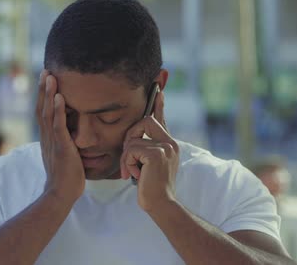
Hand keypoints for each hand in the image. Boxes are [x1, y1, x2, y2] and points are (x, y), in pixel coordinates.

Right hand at [36, 70, 84, 203]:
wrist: (61, 195)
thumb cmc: (67, 177)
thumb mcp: (65, 156)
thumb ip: (66, 144)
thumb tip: (73, 136)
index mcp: (47, 139)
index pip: (43, 113)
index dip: (44, 96)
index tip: (46, 81)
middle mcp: (46, 137)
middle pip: (41, 108)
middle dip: (43, 89)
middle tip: (45, 71)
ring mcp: (52, 141)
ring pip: (47, 113)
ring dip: (48, 94)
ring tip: (50, 76)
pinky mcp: (61, 147)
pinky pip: (58, 125)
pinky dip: (58, 110)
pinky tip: (59, 97)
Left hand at [120, 91, 178, 211]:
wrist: (161, 205)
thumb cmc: (151, 187)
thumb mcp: (149, 164)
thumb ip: (146, 149)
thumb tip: (134, 138)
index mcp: (170, 143)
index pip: (161, 119)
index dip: (158, 105)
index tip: (158, 91)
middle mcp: (170, 142)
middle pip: (144, 121)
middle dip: (129, 137)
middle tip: (128, 157)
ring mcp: (165, 147)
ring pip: (133, 139)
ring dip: (126, 157)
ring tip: (132, 172)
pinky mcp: (157, 154)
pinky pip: (131, 149)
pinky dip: (128, 163)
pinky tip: (136, 175)